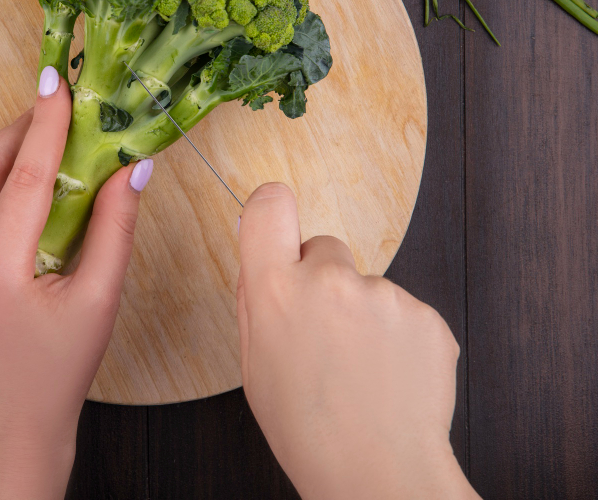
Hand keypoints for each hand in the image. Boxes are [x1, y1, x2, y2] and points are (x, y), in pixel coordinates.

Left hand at [0, 66, 152, 499]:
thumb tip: (132, 165)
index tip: (55, 84)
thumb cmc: (60, 368)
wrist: (7, 423)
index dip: (45, 124)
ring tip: (11, 146)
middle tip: (44, 114)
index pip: (27, 178)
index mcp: (2, 275)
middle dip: (16, 134)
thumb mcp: (101, 300)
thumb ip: (116, 227)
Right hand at [237, 183, 478, 499]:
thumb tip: (259, 257)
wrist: (377, 474)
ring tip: (360, 370)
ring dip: (363, 315)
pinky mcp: (426, 315)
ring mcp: (383, 295)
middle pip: (324, 247)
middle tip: (324, 334)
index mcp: (276, 290)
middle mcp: (329, 280)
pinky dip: (397, 337)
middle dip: (322, 278)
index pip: (270, 206)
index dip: (271, 208)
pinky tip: (388, 376)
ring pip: (367, 286)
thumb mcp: (253, 364)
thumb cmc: (306, 428)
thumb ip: (255, 301)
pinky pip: (404, 310)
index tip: (275, 220)